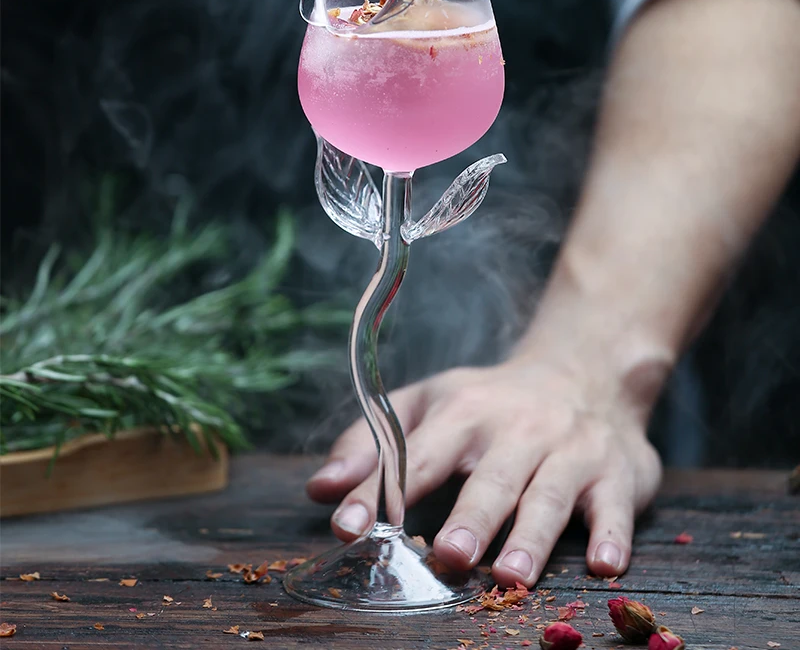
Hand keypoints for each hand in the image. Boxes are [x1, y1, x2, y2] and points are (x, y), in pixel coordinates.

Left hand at [306, 358, 661, 587]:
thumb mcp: (430, 403)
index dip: (383, 490)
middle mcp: (519, 428)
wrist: (584, 371)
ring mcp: (570, 449)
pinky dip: (611, 534)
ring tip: (510, 576)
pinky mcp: (615, 472)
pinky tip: (604, 565)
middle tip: (447, 555)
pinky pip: (614, 506)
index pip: (418, 453)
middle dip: (470, 517)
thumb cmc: (491, 401)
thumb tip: (319, 489)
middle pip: (492, 478)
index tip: (349, 527)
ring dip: (531, 535)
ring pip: (549, 494)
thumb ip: (372, 441)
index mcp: (464, 411)